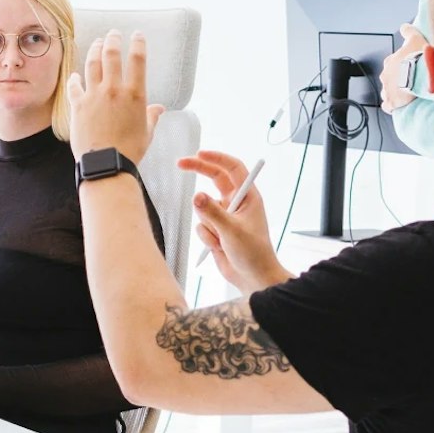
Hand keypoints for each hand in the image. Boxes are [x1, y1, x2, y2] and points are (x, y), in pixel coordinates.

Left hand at [67, 30, 164, 163]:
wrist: (106, 164)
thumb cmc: (130, 150)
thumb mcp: (147, 132)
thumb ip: (151, 116)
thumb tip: (159, 109)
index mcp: (135, 94)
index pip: (138, 60)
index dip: (138, 43)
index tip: (137, 35)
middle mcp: (113, 90)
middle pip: (111, 55)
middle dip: (113, 40)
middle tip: (113, 34)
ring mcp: (94, 96)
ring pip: (92, 64)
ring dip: (94, 50)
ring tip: (97, 43)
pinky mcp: (78, 106)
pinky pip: (74, 86)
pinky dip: (74, 78)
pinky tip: (74, 75)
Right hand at [177, 150, 286, 294]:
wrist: (253, 279)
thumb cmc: (253, 253)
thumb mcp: (232, 231)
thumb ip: (213, 213)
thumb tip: (196, 195)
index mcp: (248, 196)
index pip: (233, 168)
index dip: (217, 158)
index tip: (199, 153)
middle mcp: (236, 202)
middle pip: (214, 178)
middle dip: (198, 171)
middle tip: (180, 164)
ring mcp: (225, 215)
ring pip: (203, 207)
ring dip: (207, 224)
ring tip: (221, 240)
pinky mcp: (216, 229)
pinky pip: (201, 225)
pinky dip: (206, 236)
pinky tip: (218, 247)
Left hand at [379, 24, 428, 112]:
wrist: (422, 74)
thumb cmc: (419, 57)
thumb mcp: (415, 39)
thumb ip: (409, 32)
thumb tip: (404, 26)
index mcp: (390, 62)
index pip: (390, 64)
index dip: (398, 67)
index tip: (405, 69)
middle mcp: (386, 75)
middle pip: (388, 79)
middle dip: (395, 81)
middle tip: (407, 82)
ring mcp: (387, 89)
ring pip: (386, 92)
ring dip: (393, 93)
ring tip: (403, 96)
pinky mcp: (391, 102)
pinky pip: (387, 106)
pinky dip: (390, 106)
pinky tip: (396, 106)